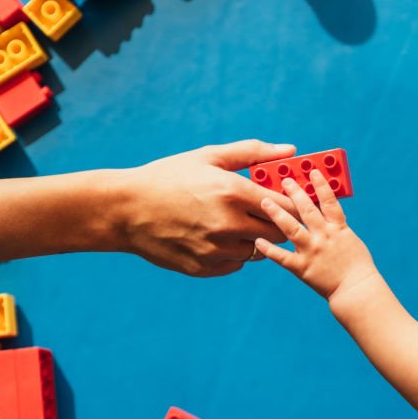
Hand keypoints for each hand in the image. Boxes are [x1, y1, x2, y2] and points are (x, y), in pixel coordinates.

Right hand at [112, 140, 297, 276]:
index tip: (291, 201)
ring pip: (258, 251)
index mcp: (233, 193)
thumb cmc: (168, 177)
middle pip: (278, 233)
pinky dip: (233, 252)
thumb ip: (254, 153)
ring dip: (254, 239)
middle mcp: (229, 224)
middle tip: (265, 213)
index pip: (286, 207)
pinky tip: (216, 236)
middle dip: (277, 223)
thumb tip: (292, 151)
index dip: (293, 205)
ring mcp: (216, 250)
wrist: (124, 210)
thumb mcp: (209, 157)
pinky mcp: (204, 267)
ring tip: (234, 223)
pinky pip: (236, 264)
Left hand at [254, 170, 378, 300]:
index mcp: (338, 228)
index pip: (329, 201)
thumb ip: (336, 225)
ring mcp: (312, 251)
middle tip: (284, 180)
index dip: (320, 184)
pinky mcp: (302, 267)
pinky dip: (269, 249)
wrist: (356, 289)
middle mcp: (324, 236)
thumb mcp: (350, 239)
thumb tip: (325, 211)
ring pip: (291, 228)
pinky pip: (282, 257)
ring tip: (264, 201)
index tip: (312, 171)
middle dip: (294, 192)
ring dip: (277, 214)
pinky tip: (257, 241)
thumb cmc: (357, 265)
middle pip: (307, 209)